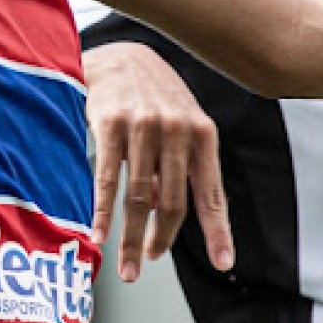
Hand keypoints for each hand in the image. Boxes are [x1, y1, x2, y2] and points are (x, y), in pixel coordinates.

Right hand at [85, 42, 231, 282]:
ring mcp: (144, 126)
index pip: (212, 194)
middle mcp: (177, 130)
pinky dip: (104, 212)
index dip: (218, 232)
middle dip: (161, 240)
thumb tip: (161, 210)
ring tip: (128, 267)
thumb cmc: (156, 98)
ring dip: (131, 239)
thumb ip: (179, 168)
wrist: (121, 55)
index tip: (223, 262)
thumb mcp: (181, 126)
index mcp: (203, 134)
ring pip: (139, 198)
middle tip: (149, 262)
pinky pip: (108, 179)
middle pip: (173, 202)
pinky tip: (100, 234)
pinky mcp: (111, 123)